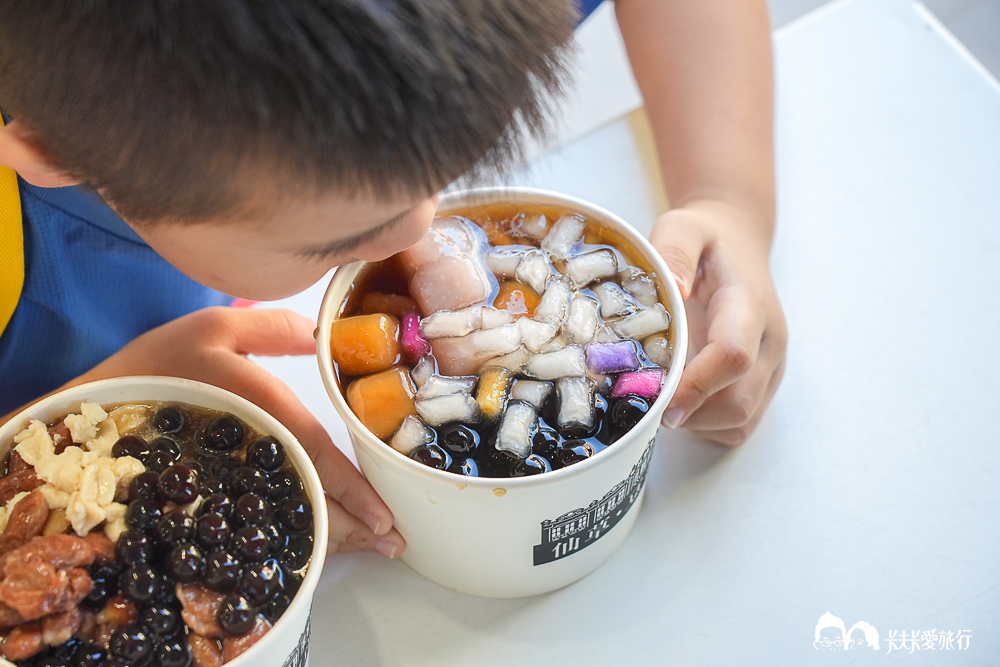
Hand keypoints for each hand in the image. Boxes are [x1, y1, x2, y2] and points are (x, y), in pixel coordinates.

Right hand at [76, 307, 405, 556]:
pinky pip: (263, 516)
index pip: (316, 454)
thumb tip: (320, 336)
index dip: (351, 488)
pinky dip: (295, 529)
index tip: (384, 517)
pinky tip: (316, 536)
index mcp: (256, 410)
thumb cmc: (156, 364)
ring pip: (288, 516)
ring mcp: (229, 480)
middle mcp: (247, 453)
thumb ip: (270, 329)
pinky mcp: (214, 492)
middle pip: (309, 498)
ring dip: (330, 535)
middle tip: (390, 544)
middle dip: (351, 525)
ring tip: (366, 548)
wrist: (89, 410)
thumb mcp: (214, 327)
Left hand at [651, 199, 786, 445]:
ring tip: (658, 394)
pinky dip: (706, 425)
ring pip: (739, 421)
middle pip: (738, 402)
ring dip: (694, 422)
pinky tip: (679, 398)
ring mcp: (771, 368)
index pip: (734, 355)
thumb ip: (674, 252)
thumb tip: (672, 292)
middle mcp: (770, 344)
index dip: (696, 385)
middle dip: (687, 412)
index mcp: (749, 305)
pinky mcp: (763, 385)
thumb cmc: (705, 239)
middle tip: (642, 398)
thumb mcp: (682, 227)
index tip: (657, 399)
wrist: (737, 243)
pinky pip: (739, 425)